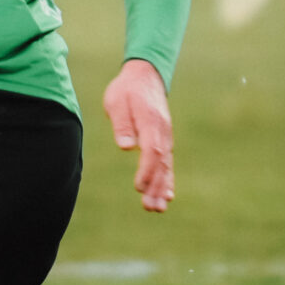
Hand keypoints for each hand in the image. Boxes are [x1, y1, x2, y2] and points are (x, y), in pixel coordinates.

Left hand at [101, 58, 174, 212]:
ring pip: (166, 166)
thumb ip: (122, 123)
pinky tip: (167, 196)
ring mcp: (166, 137)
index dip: (147, 171)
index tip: (139, 187)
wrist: (145, 76)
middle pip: (162, 163)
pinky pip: (167, 163)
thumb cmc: (126, 90)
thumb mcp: (117, 101)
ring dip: (162, 188)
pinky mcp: (164, 140)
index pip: (152, 151)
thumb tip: (125, 146)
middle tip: (150, 207)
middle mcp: (162, 132)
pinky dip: (168, 179)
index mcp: (151, 122)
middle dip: (156, 186)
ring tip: (157, 208)